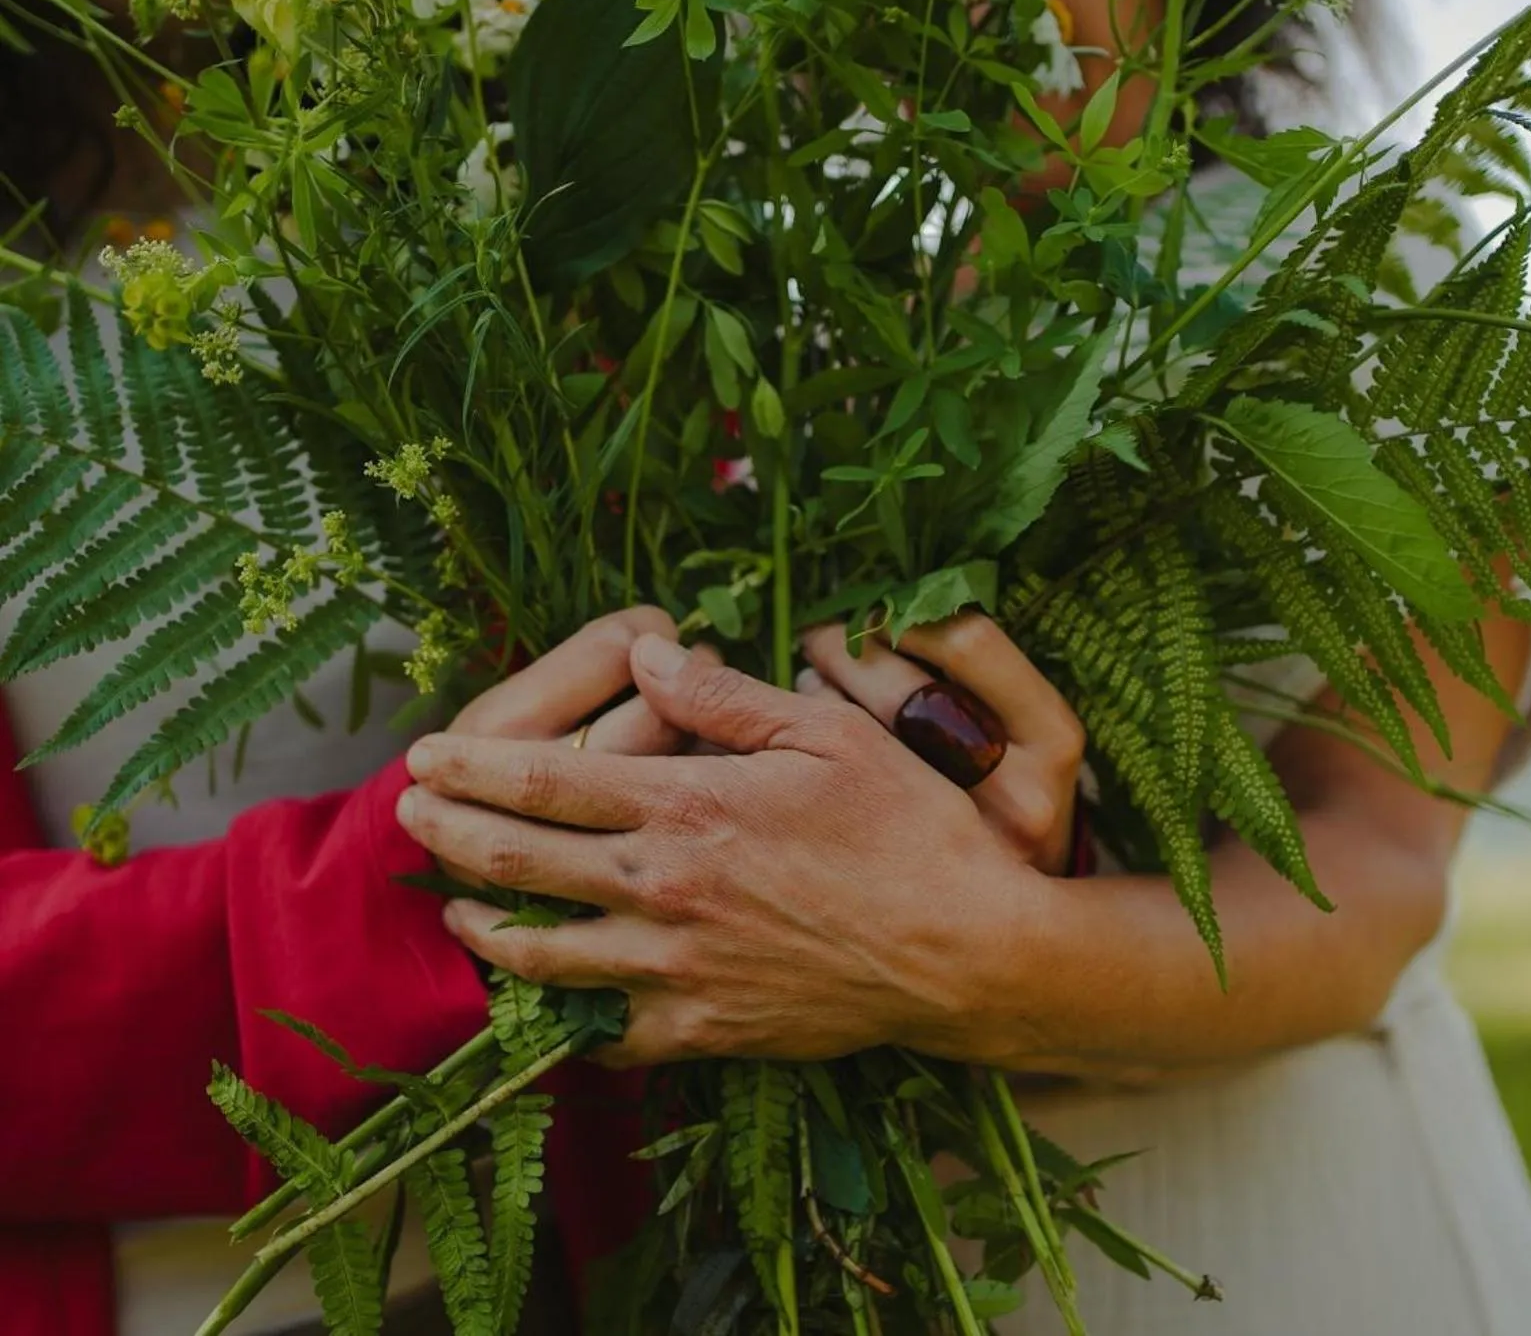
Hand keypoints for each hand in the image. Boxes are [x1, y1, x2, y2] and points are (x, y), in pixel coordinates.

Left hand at [397, 638, 1052, 1066]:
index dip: (468, 766)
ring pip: (537, 955)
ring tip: (451, 906)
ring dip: (478, 926)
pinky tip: (543, 1000)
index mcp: (687, 804)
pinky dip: (555, 1017)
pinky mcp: (699, 1033)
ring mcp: (673, 970)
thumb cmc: (909, 830)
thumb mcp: (829, 734)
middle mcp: (660, 889)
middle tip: (407, 813)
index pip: (542, 780)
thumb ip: (726, 697)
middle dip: (444, 833)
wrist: (964, 953)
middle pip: (514, 862)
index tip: (424, 754)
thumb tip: (648, 654)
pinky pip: (598, 1034)